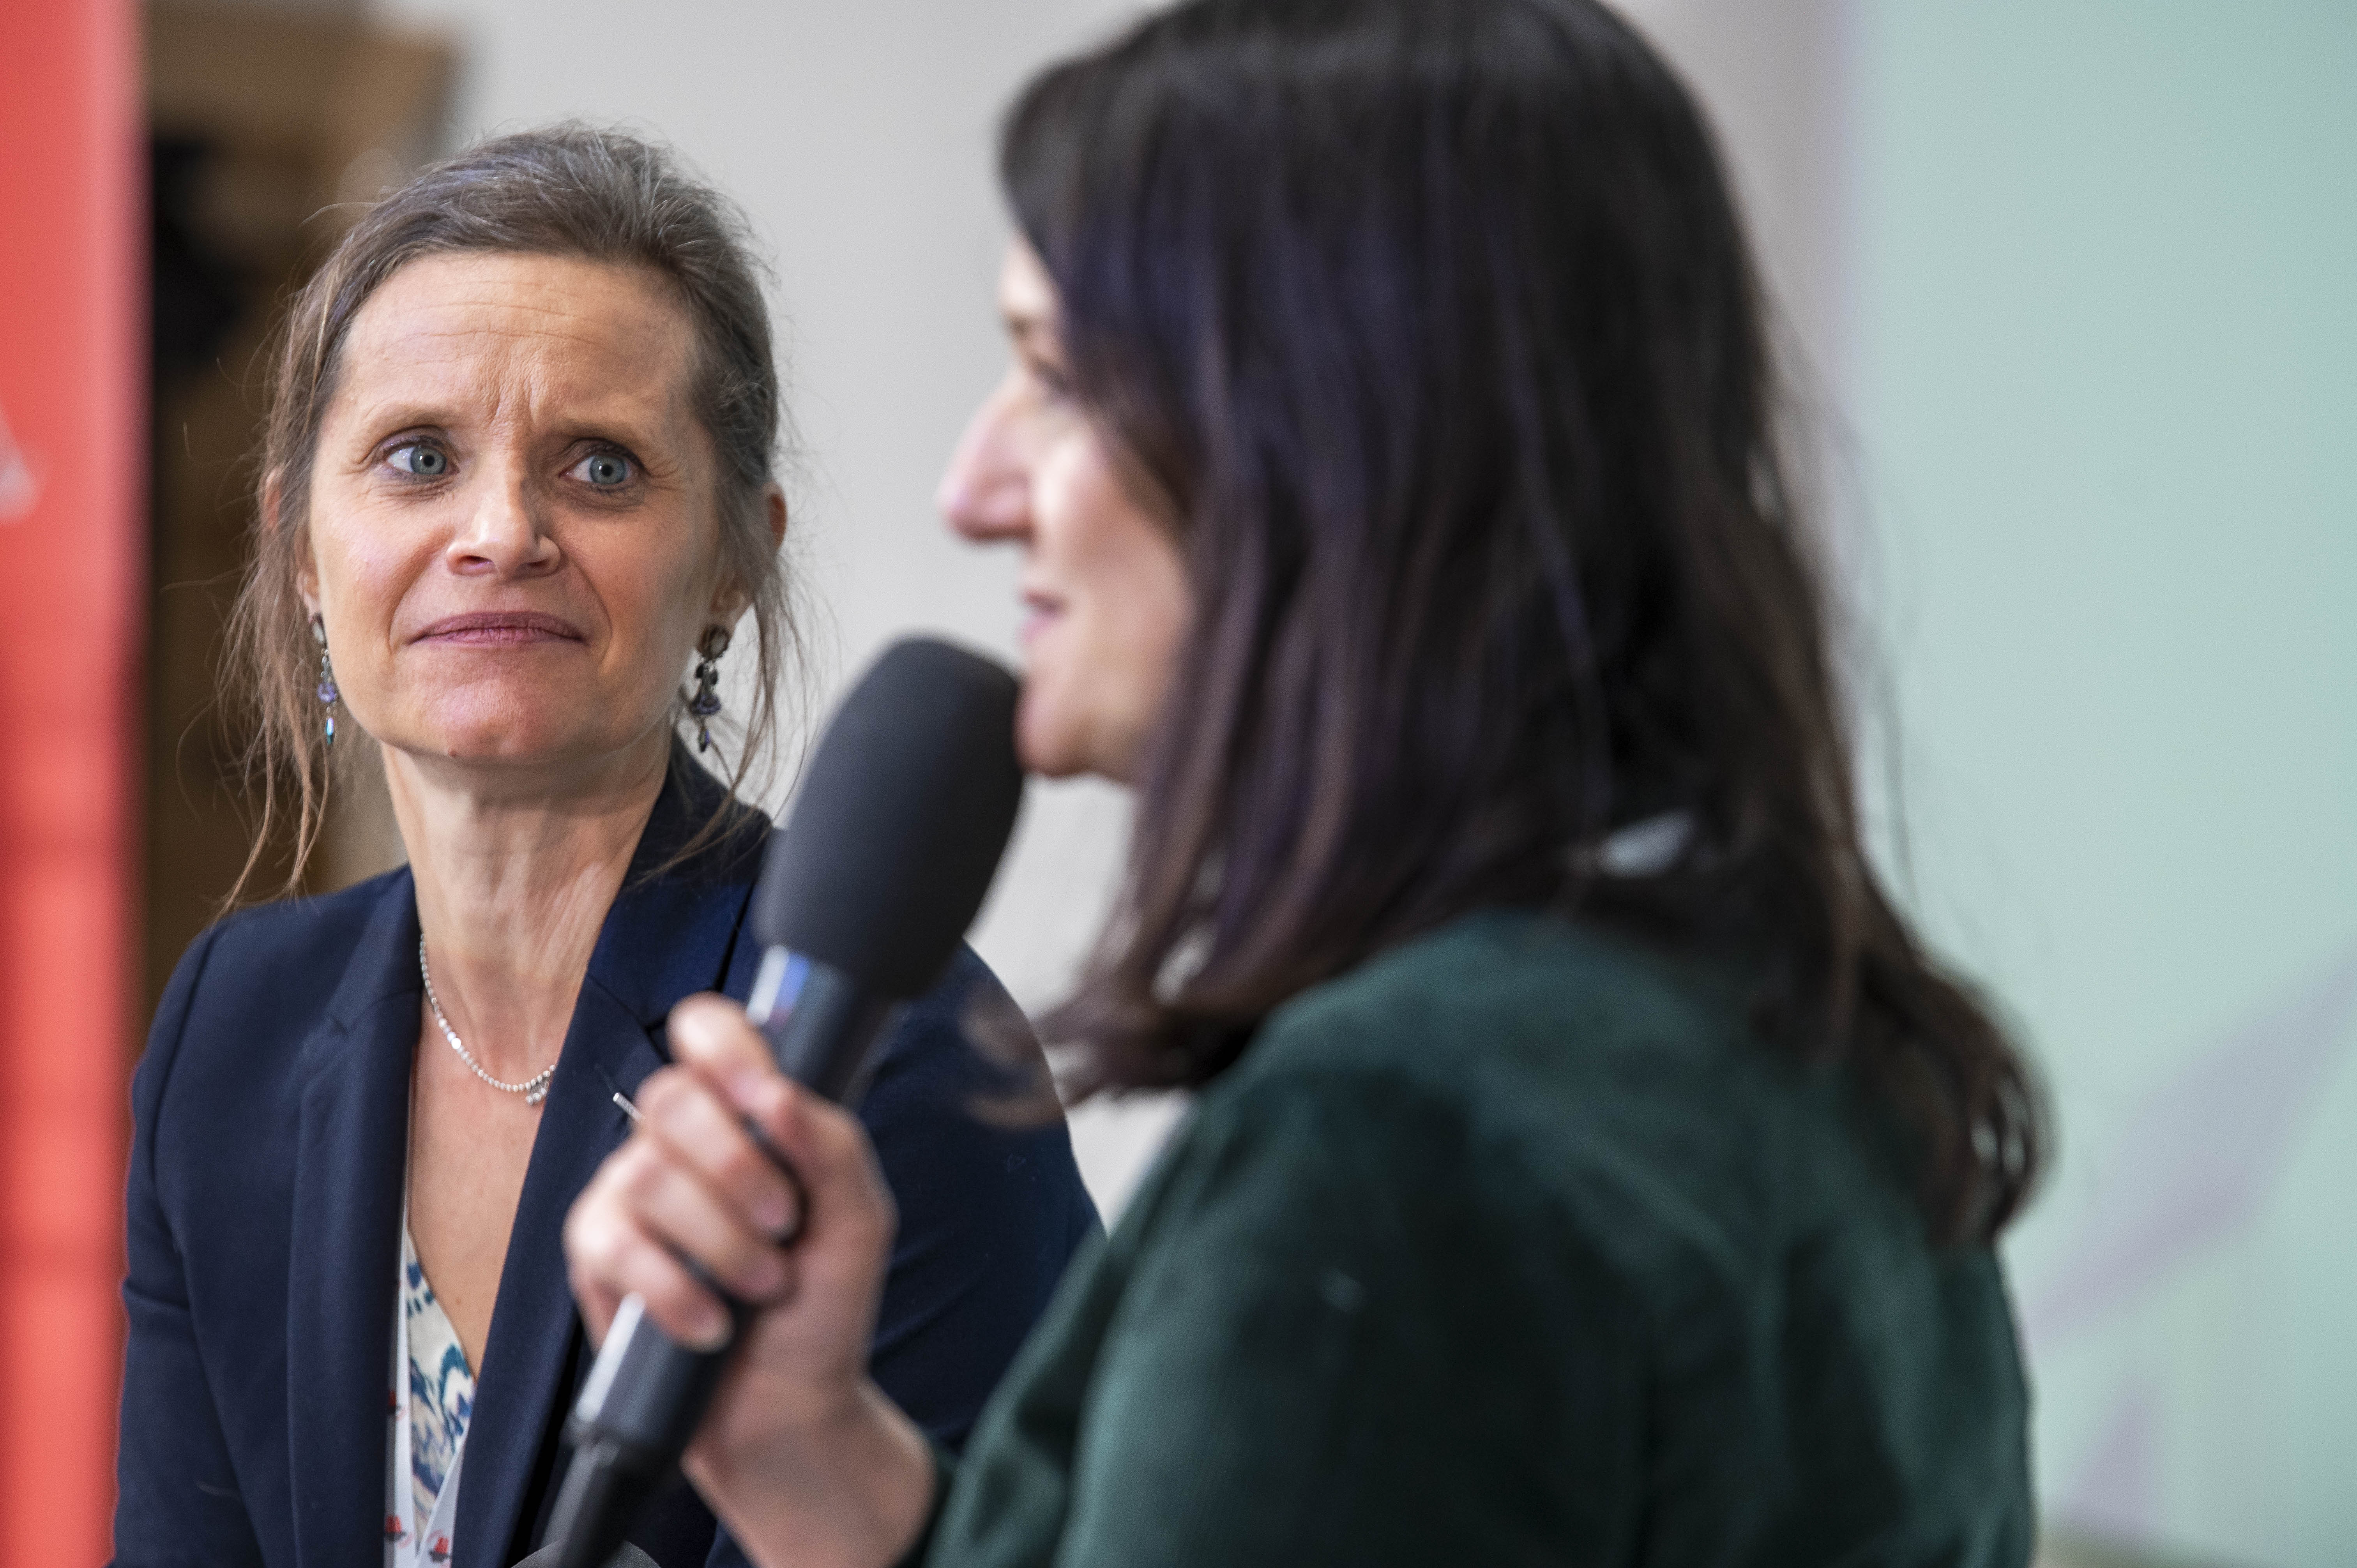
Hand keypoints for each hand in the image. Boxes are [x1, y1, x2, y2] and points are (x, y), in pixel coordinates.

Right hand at [562, 994, 934, 1567]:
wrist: (791, 1403)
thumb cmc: (823, 1304)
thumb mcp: (858, 1219)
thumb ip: (831, 1145)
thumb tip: (777, 1095)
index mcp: (742, 1116)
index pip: (705, 1031)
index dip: (726, 1048)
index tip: (765, 1097)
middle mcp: (677, 1145)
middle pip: (671, 1098)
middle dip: (737, 1165)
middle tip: (783, 1223)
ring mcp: (629, 1195)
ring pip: (647, 1173)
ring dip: (719, 1239)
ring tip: (761, 1285)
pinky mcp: (597, 1256)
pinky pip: (614, 1243)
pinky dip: (672, 1287)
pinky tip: (710, 1321)